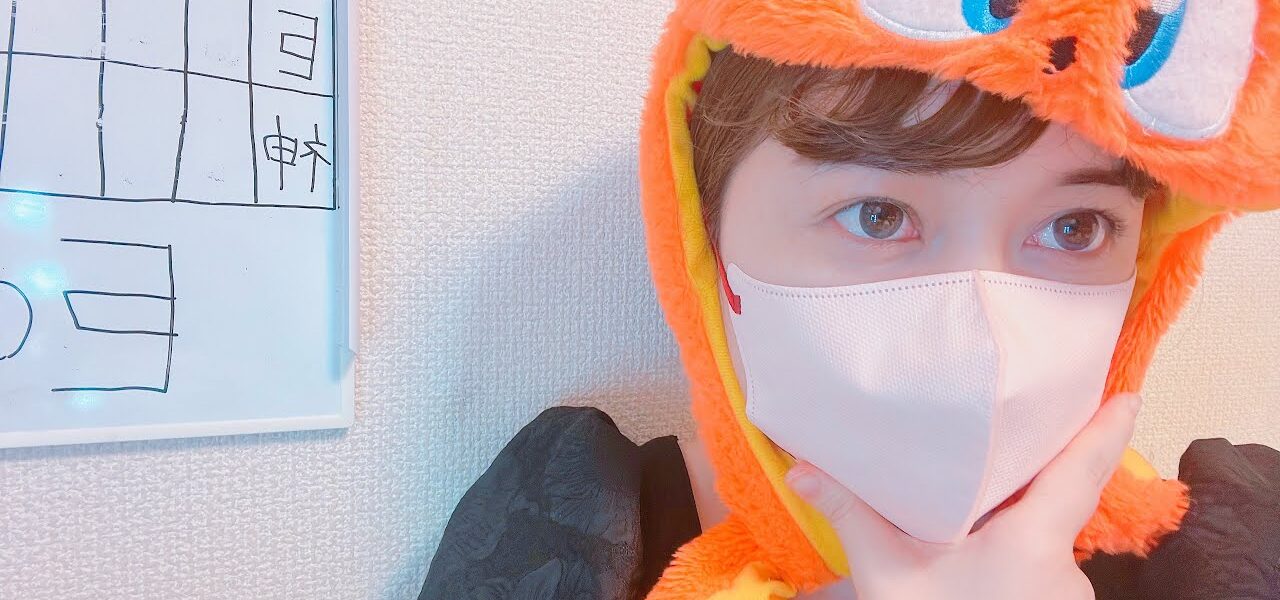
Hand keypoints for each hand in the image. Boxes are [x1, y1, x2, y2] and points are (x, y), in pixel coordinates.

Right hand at [786, 392, 1143, 599]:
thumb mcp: (887, 577)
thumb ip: (851, 516)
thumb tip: (801, 469)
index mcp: (1033, 542)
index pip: (1082, 472)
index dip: (1107, 429)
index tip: (1130, 393)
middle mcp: (1062, 568)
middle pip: (1063, 500)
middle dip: (1049, 465)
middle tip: (1036, 419)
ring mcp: (1062, 594)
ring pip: (1048, 538)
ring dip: (1023, 515)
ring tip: (985, 489)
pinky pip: (1042, 565)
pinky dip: (1019, 546)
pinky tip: (982, 541)